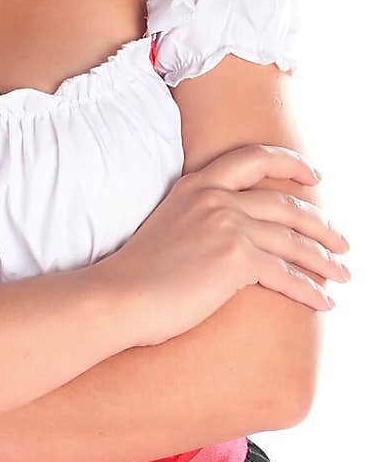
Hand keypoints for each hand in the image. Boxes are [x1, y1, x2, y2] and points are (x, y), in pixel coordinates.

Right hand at [93, 144, 350, 346]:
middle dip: (321, 224)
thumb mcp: (170, 226)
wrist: (118, 297)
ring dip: (325, 260)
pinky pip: (286, 274)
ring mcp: (227, 225)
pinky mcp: (236, 259)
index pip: (252, 159)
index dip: (289, 163)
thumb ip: (202, 219)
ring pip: (293, 240)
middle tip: (343, 240)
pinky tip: (325, 302)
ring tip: (343, 274)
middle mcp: (215, 198)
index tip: (314, 176)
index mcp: (197, 185)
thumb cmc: (138, 274)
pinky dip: (311, 290)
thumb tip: (235, 238)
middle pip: (285, 204)